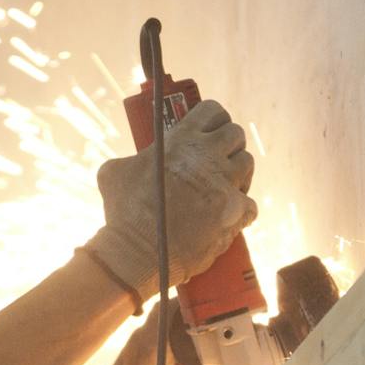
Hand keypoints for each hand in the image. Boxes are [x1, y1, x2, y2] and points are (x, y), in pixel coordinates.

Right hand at [84, 99, 256, 302]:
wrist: (137, 253)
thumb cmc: (122, 213)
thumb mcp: (114, 172)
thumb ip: (133, 158)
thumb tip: (136, 162)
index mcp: (181, 139)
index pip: (213, 111)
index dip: (213, 121)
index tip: (209, 132)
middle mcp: (207, 156)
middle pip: (236, 134)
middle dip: (229, 145)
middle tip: (217, 161)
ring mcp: (224, 184)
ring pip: (247, 165)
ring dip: (238, 174)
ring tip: (222, 187)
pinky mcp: (235, 212)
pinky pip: (251, 204)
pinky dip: (242, 210)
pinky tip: (228, 215)